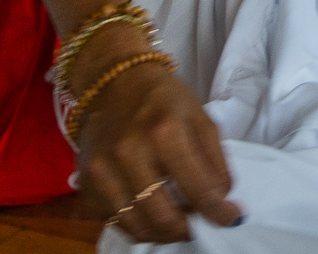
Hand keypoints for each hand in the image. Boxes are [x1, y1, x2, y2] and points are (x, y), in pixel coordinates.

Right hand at [74, 59, 239, 243]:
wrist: (114, 85)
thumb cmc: (164, 100)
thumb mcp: (201, 118)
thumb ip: (215, 159)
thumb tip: (222, 199)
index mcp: (166, 133)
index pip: (198, 188)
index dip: (219, 212)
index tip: (232, 219)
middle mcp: (129, 154)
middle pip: (163, 216)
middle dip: (188, 229)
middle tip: (200, 225)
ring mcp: (102, 172)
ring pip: (136, 226)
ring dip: (164, 233)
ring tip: (179, 223)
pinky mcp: (85, 185)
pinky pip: (115, 221)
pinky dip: (138, 226)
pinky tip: (153, 214)